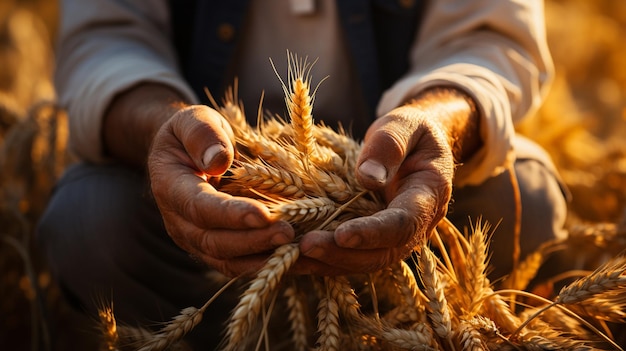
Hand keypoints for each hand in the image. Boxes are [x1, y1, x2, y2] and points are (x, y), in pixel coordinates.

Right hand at [148, 105, 294, 276]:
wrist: (187, 153)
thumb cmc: (195, 132)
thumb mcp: (194, 120)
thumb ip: (202, 135)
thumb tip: (219, 159)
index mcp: (171, 187)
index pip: (199, 207)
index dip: (230, 214)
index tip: (262, 214)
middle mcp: (180, 222)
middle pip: (215, 242)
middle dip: (253, 240)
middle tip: (289, 233)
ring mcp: (197, 241)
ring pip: (229, 261)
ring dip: (265, 259)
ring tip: (300, 251)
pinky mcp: (216, 250)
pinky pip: (241, 264)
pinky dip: (270, 264)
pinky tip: (300, 259)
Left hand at [297, 86, 479, 275]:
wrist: (416, 145)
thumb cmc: (410, 130)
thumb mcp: (405, 124)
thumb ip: (389, 146)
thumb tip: (368, 177)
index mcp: (428, 196)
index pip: (403, 223)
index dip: (373, 233)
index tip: (342, 234)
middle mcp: (416, 226)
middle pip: (381, 253)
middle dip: (342, 254)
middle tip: (305, 246)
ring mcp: (395, 238)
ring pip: (364, 262)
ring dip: (327, 262)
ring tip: (290, 256)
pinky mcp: (375, 241)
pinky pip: (351, 256)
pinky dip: (323, 260)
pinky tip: (292, 256)